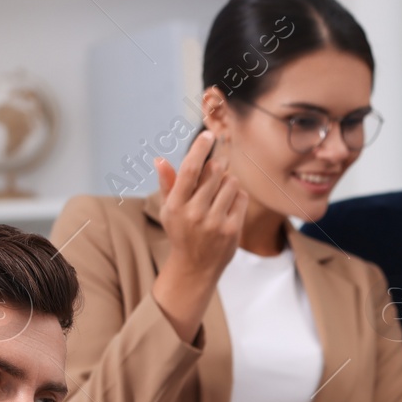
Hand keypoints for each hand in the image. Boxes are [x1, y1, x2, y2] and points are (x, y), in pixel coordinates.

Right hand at [150, 131, 247, 341]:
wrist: (195, 267)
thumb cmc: (181, 231)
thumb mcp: (169, 209)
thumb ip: (167, 184)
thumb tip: (160, 159)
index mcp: (176, 205)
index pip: (190, 169)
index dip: (200, 148)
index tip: (208, 134)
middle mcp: (194, 213)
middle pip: (214, 171)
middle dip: (217, 168)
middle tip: (215, 174)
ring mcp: (214, 222)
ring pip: (231, 182)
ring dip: (228, 182)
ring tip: (220, 194)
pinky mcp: (231, 230)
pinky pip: (241, 197)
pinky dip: (237, 196)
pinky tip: (228, 206)